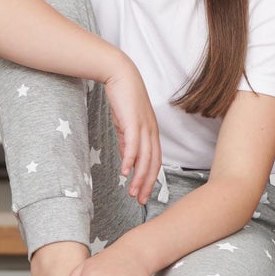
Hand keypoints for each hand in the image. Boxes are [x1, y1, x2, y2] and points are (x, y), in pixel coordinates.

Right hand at [103, 51, 161, 203]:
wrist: (120, 74)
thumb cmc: (123, 98)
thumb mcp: (126, 124)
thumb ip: (127, 142)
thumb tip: (127, 161)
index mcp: (151, 133)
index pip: (155, 161)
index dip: (150, 180)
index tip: (143, 194)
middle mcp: (151, 132)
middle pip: (153, 164)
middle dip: (147, 185)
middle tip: (140, 200)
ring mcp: (144, 127)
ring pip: (145, 158)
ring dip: (139, 177)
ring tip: (132, 192)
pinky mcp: (133, 122)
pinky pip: (133, 146)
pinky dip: (130, 161)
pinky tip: (124, 172)